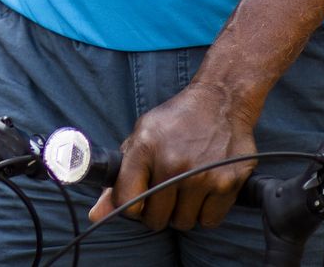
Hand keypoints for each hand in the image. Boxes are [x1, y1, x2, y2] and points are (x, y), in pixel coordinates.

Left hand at [90, 80, 256, 232]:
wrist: (221, 101)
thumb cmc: (176, 122)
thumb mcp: (141, 138)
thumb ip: (119, 178)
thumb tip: (96, 215)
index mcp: (144, 148)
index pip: (127, 202)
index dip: (131, 207)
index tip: (139, 199)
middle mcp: (171, 162)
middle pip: (155, 219)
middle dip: (158, 211)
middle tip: (167, 192)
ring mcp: (201, 175)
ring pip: (182, 223)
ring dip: (183, 213)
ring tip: (187, 188)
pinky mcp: (227, 183)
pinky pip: (209, 221)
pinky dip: (206, 212)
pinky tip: (206, 190)